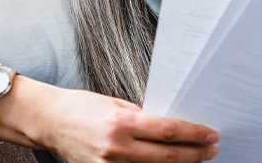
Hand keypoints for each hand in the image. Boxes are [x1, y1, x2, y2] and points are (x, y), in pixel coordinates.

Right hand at [36, 88, 219, 162]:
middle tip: (211, 150)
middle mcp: (116, 147)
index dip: (194, 134)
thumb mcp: (117, 105)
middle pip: (167, 155)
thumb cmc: (82, 108)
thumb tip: (172, 129)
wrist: (50, 122)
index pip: (168, 131)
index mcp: (121, 122)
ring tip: (196, 159)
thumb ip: (144, 118)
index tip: (211, 134)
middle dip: (194, 154)